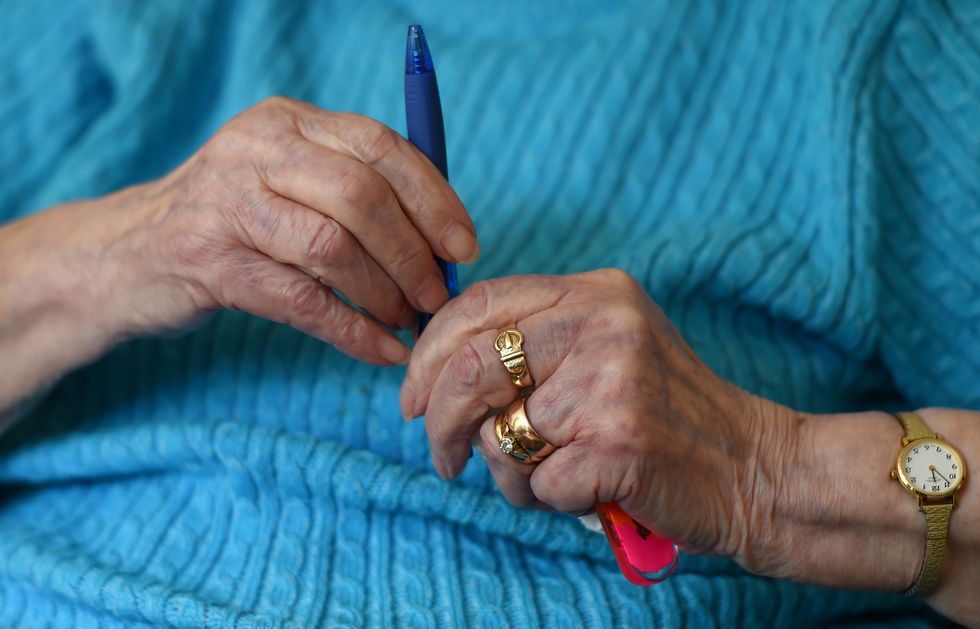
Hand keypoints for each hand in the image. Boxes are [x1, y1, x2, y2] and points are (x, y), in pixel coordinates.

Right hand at [70, 97, 477, 363]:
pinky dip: (353, 332)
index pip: (379, 145)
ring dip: (385, 294)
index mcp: (288, 122)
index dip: (433, 199)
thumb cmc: (234, 221)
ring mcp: (226, 204)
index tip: (464, 247)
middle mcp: (255, 150)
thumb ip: (356, 192)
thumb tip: (445, 242)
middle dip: (413, 254)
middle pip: (361, 196)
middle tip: (438, 296)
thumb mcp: (289, 182)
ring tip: (410, 322)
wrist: (127, 254)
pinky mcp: (208, 263)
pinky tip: (382, 351)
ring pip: (331, 248)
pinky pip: (301, 302)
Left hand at [401, 269, 798, 563]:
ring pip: (499, 435)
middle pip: (471, 367)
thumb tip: (435, 370)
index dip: (428, 354)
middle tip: (444, 458)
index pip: (478, 305)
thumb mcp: (609, 348)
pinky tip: (589, 491)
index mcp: (595, 292)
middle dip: (438, 423)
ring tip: (550, 476)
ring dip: (509, 473)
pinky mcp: (620, 443)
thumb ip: (537, 341)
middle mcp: (602, 324)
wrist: (755, 468)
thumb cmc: (667, 415)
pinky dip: (551, 500)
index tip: (409, 397)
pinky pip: (538, 483)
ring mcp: (612, 382)